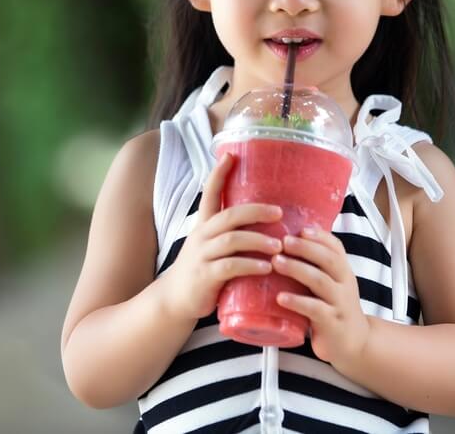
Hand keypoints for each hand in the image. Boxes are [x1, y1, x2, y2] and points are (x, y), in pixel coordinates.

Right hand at [158, 152, 283, 321]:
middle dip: (256, 211)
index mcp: (204, 225)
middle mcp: (202, 236)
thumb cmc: (202, 270)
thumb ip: (230, 233)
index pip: (210, 193)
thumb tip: (265, 222)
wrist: (174, 300)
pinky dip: (249, 265)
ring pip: (231, 240)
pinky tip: (266, 268)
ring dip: (258, 241)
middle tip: (279, 212)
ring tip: (279, 246)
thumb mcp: (211, 246)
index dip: (219, 173)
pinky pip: (229, 267)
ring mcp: (201, 256)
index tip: (231, 154)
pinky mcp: (204, 276)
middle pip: (229, 215)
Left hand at [271, 227, 370, 371]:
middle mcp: (344, 284)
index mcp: (342, 271)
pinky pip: (315, 310)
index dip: (319, 236)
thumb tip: (285, 240)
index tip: (301, 228)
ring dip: (297, 269)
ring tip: (276, 263)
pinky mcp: (332, 323)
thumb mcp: (330, 283)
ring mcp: (340, 303)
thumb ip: (315, 265)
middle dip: (306, 248)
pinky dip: (297, 302)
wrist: (354, 343)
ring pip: (321, 281)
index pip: (335, 247)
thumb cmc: (334, 308)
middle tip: (283, 241)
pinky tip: (280, 297)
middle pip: (329, 260)